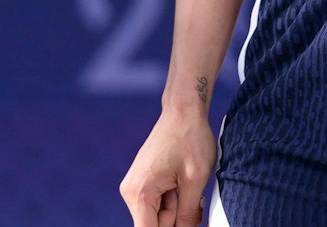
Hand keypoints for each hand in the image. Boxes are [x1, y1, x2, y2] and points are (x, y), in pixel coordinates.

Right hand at [119, 107, 216, 226]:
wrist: (184, 111)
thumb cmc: (190, 139)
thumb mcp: (195, 181)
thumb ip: (187, 215)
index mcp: (140, 193)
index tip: (184, 218)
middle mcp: (131, 193)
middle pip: (156, 226)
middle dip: (177, 218)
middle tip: (191, 194)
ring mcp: (135, 188)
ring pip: (159, 217)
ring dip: (177, 208)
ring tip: (186, 184)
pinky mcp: (143, 184)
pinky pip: (159, 205)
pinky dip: (174, 200)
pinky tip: (181, 183)